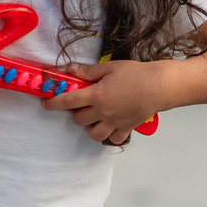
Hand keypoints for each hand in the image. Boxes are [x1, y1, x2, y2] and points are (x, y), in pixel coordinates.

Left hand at [41, 60, 163, 144]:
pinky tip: (111, 125)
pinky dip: (110, 135)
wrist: (160, 85)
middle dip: (76, 112)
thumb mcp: (110, 67)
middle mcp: (104, 111)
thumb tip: (70, 69)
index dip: (53, 103)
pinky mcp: (126, 128)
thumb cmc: (137, 74)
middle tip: (83, 104)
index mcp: (98, 95)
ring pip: (93, 134)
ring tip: (95, 118)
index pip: (68, 101)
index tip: (46, 103)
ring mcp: (115, 122)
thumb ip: (88, 71)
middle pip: (78, 119)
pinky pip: (113, 139)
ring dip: (90, 127)